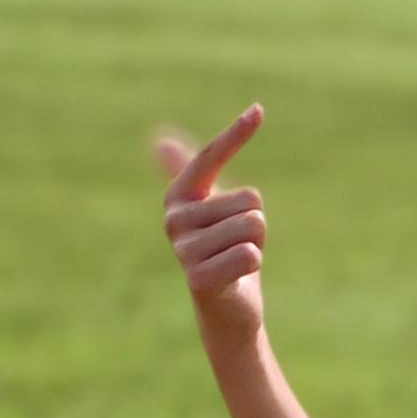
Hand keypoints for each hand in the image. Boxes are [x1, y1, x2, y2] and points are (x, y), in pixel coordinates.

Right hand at [154, 105, 266, 342]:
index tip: (258, 109)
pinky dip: (252, 265)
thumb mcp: (210, 209)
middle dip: (255, 224)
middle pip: (250, 199)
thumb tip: (158, 141)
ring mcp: (183, 250)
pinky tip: (235, 277)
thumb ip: (188, 175)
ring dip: (255, 245)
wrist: (224, 309)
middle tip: (235, 244)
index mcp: (178, 197)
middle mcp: (174, 220)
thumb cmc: (221, 252)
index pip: (209, 157)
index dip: (235, 134)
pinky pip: (250, 255)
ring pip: (253, 226)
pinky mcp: (198, 279)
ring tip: (235, 259)